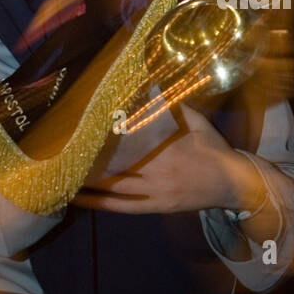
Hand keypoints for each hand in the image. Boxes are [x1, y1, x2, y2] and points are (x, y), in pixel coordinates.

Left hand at [74, 104, 265, 214]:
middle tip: (60, 147)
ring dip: (86, 178)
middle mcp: (157, 169)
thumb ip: (173, 105)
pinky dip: (98, 203)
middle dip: (88, 155)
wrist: (234, 182)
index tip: (79, 124)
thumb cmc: (214, 148)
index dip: (101, 132)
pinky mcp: (155, 207)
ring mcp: (155, 191)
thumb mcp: (197, 120)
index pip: (127, 136)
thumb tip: (151, 85)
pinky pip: (122, 207)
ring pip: (113, 185)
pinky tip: (78, 198)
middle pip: (114, 161)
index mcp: (166, 144)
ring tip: (60, 170)